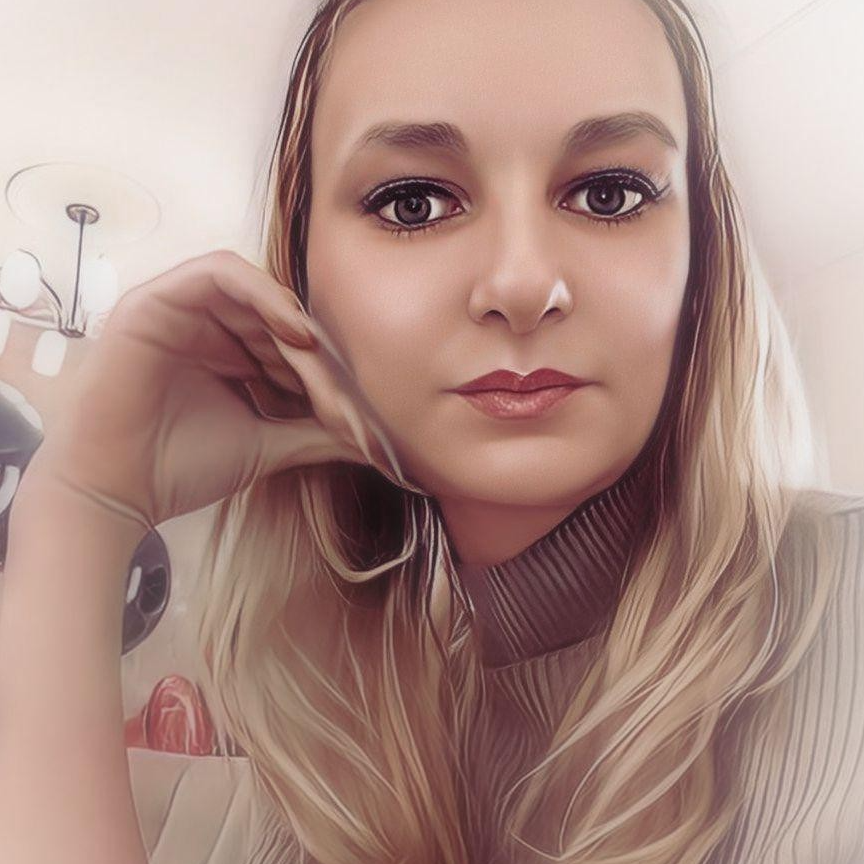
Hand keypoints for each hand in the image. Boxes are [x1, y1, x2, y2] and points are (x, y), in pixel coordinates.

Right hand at [27, 250, 394, 528]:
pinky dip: (262, 293)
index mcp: (232, 354)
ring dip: (294, 326)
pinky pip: (218, 273)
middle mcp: (210, 326)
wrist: (115, 493)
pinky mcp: (156, 300)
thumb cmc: (182, 468)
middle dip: (318, 357)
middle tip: (343, 398)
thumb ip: (316, 433)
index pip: (294, 342)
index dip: (328, 373)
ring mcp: (182, 310)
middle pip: (282, 316)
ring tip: (315, 366)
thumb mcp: (267, 444)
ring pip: (258, 292)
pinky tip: (293, 332)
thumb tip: (374, 440)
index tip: (355, 415)